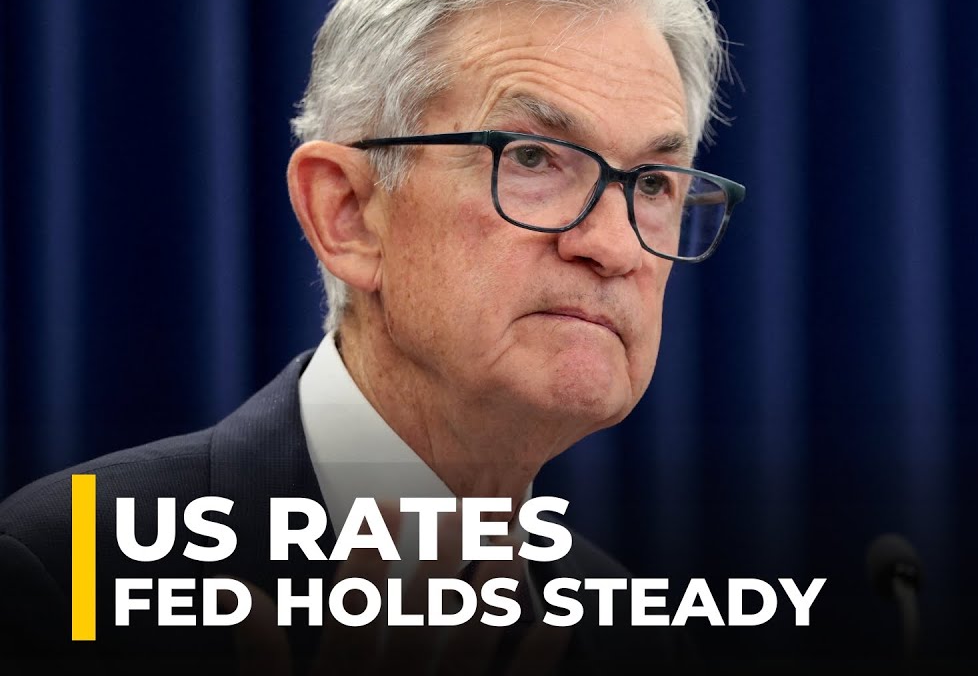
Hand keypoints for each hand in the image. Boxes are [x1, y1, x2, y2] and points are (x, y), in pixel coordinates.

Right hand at [225, 507, 571, 675]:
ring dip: (493, 592)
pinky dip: (540, 653)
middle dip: (444, 561)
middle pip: (421, 622)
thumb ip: (262, 656)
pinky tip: (559, 612)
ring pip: (471, 649)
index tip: (387, 504)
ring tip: (511, 543)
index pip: (350, 615)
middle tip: (463, 511)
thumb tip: (235, 589)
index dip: (367, 555)